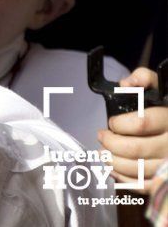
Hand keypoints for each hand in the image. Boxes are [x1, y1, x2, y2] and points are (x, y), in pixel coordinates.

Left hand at [98, 67, 167, 192]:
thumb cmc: (167, 110)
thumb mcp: (162, 90)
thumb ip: (145, 79)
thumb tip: (125, 83)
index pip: (141, 123)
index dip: (120, 124)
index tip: (111, 123)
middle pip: (135, 148)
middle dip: (111, 143)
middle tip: (102, 137)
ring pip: (137, 168)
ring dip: (112, 161)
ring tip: (103, 152)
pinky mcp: (165, 180)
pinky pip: (142, 185)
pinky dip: (123, 178)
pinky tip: (113, 168)